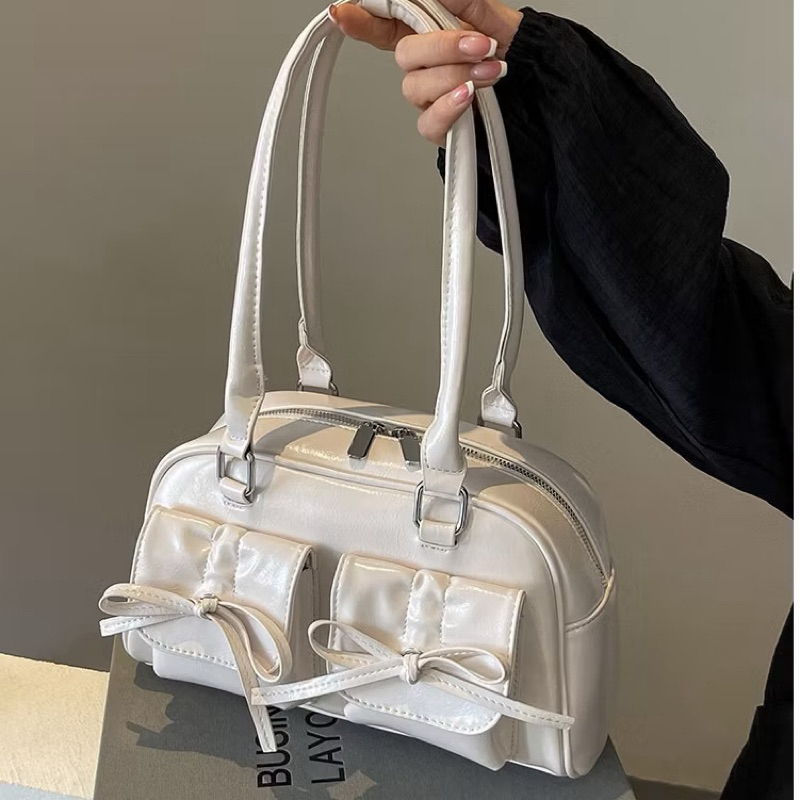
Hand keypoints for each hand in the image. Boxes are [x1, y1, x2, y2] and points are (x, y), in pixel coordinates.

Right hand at [330, 1, 522, 145]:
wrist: (536, 93)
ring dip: (455, 76)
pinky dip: (450, 106)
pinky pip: (429, 122)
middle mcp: (422, 67)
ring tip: (491, 70)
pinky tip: (469, 95)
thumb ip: (465, 3)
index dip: (361, 20)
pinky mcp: (439, 127)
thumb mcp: (494, 19)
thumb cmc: (512, 55)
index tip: (341, 11)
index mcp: (426, 35)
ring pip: (417, 88)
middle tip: (478, 45)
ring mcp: (427, 98)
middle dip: (441, 49)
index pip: (383, 26)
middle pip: (404, 56)